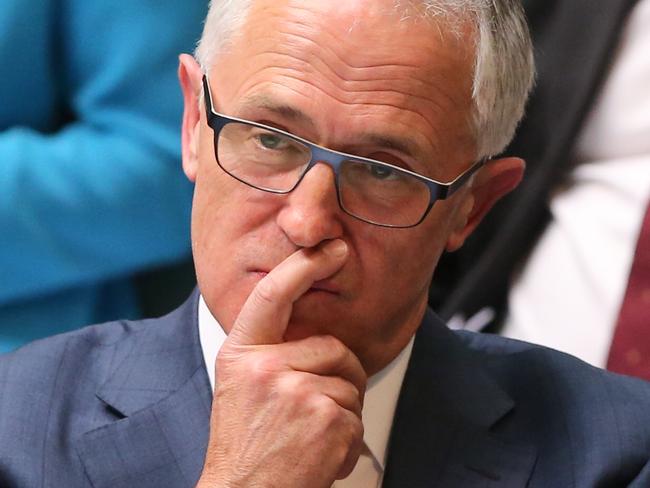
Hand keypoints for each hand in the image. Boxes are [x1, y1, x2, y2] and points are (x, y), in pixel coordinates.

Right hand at [197, 239, 366, 487]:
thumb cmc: (244, 447)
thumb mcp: (241, 388)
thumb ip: (269, 355)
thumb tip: (312, 336)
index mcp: (242, 354)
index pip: (272, 295)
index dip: (303, 266)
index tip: (330, 249)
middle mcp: (266, 366)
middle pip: (332, 346)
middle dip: (340, 376)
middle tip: (316, 411)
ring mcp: (296, 390)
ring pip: (348, 384)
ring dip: (341, 415)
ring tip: (308, 438)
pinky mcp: (324, 416)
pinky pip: (356, 418)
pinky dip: (347, 442)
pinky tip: (319, 456)